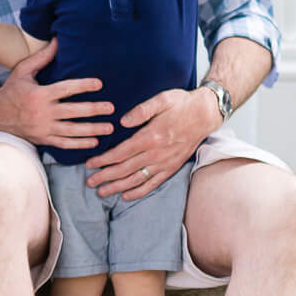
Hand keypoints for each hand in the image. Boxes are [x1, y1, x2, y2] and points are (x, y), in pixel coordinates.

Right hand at [0, 40, 111, 150]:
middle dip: (95, 110)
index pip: (66, 89)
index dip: (84, 85)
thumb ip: (42, 57)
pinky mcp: (43, 139)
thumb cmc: (11, 90)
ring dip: (93, 129)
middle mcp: (43, 112)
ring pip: (73, 130)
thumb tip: (57, 39)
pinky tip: (94, 142)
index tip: (100, 84)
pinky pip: (65, 144)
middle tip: (112, 108)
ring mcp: (44, 128)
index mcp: (40, 94)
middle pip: (74, 112)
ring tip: (110, 128)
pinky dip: (80, 144)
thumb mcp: (23, 71)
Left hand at [82, 86, 219, 199]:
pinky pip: (153, 184)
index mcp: (150, 136)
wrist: (206, 114)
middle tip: (89, 182)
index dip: (103, 160)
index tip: (89, 164)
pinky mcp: (172, 168)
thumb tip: (122, 121)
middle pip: (124, 169)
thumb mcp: (161, 99)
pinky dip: (138, 192)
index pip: (121, 153)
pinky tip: (126, 196)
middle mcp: (156, 153)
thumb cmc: (181, 104)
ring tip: (102, 192)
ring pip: (136, 180)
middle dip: (105, 177)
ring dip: (117, 187)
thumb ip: (141, 110)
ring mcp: (164, 163)